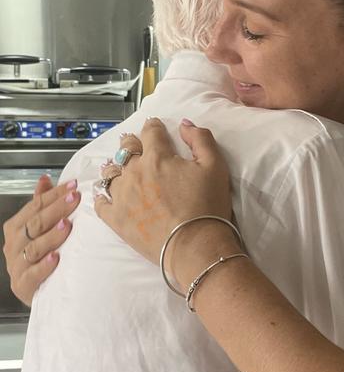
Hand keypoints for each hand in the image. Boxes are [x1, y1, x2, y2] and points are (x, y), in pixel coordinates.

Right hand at [2, 175, 80, 305]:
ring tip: (67, 225)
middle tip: (75, 199)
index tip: (74, 186)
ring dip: (51, 236)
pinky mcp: (23, 286)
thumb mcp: (40, 229)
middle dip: (56, 209)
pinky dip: (44, 266)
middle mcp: (13, 245)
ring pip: (33, 247)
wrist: (39, 291)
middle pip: (35, 224)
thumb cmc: (41, 257)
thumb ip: (40, 205)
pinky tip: (56, 258)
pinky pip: (32, 274)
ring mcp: (16, 266)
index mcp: (16, 228)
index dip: (54, 195)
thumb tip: (45, 179)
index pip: (35, 206)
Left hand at [95, 118, 235, 269]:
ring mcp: (121, 195)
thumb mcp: (216, 167)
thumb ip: (201, 139)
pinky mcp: (116, 218)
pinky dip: (102, 196)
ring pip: (110, 173)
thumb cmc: (207, 207)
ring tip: (122, 171)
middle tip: (138, 148)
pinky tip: (107, 195)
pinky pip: (100, 202)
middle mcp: (134, 172)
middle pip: (125, 148)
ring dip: (116, 168)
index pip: (150, 131)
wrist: (194, 246)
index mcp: (157, 157)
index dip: (154, 127)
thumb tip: (185, 125)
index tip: (155, 128)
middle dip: (132, 144)